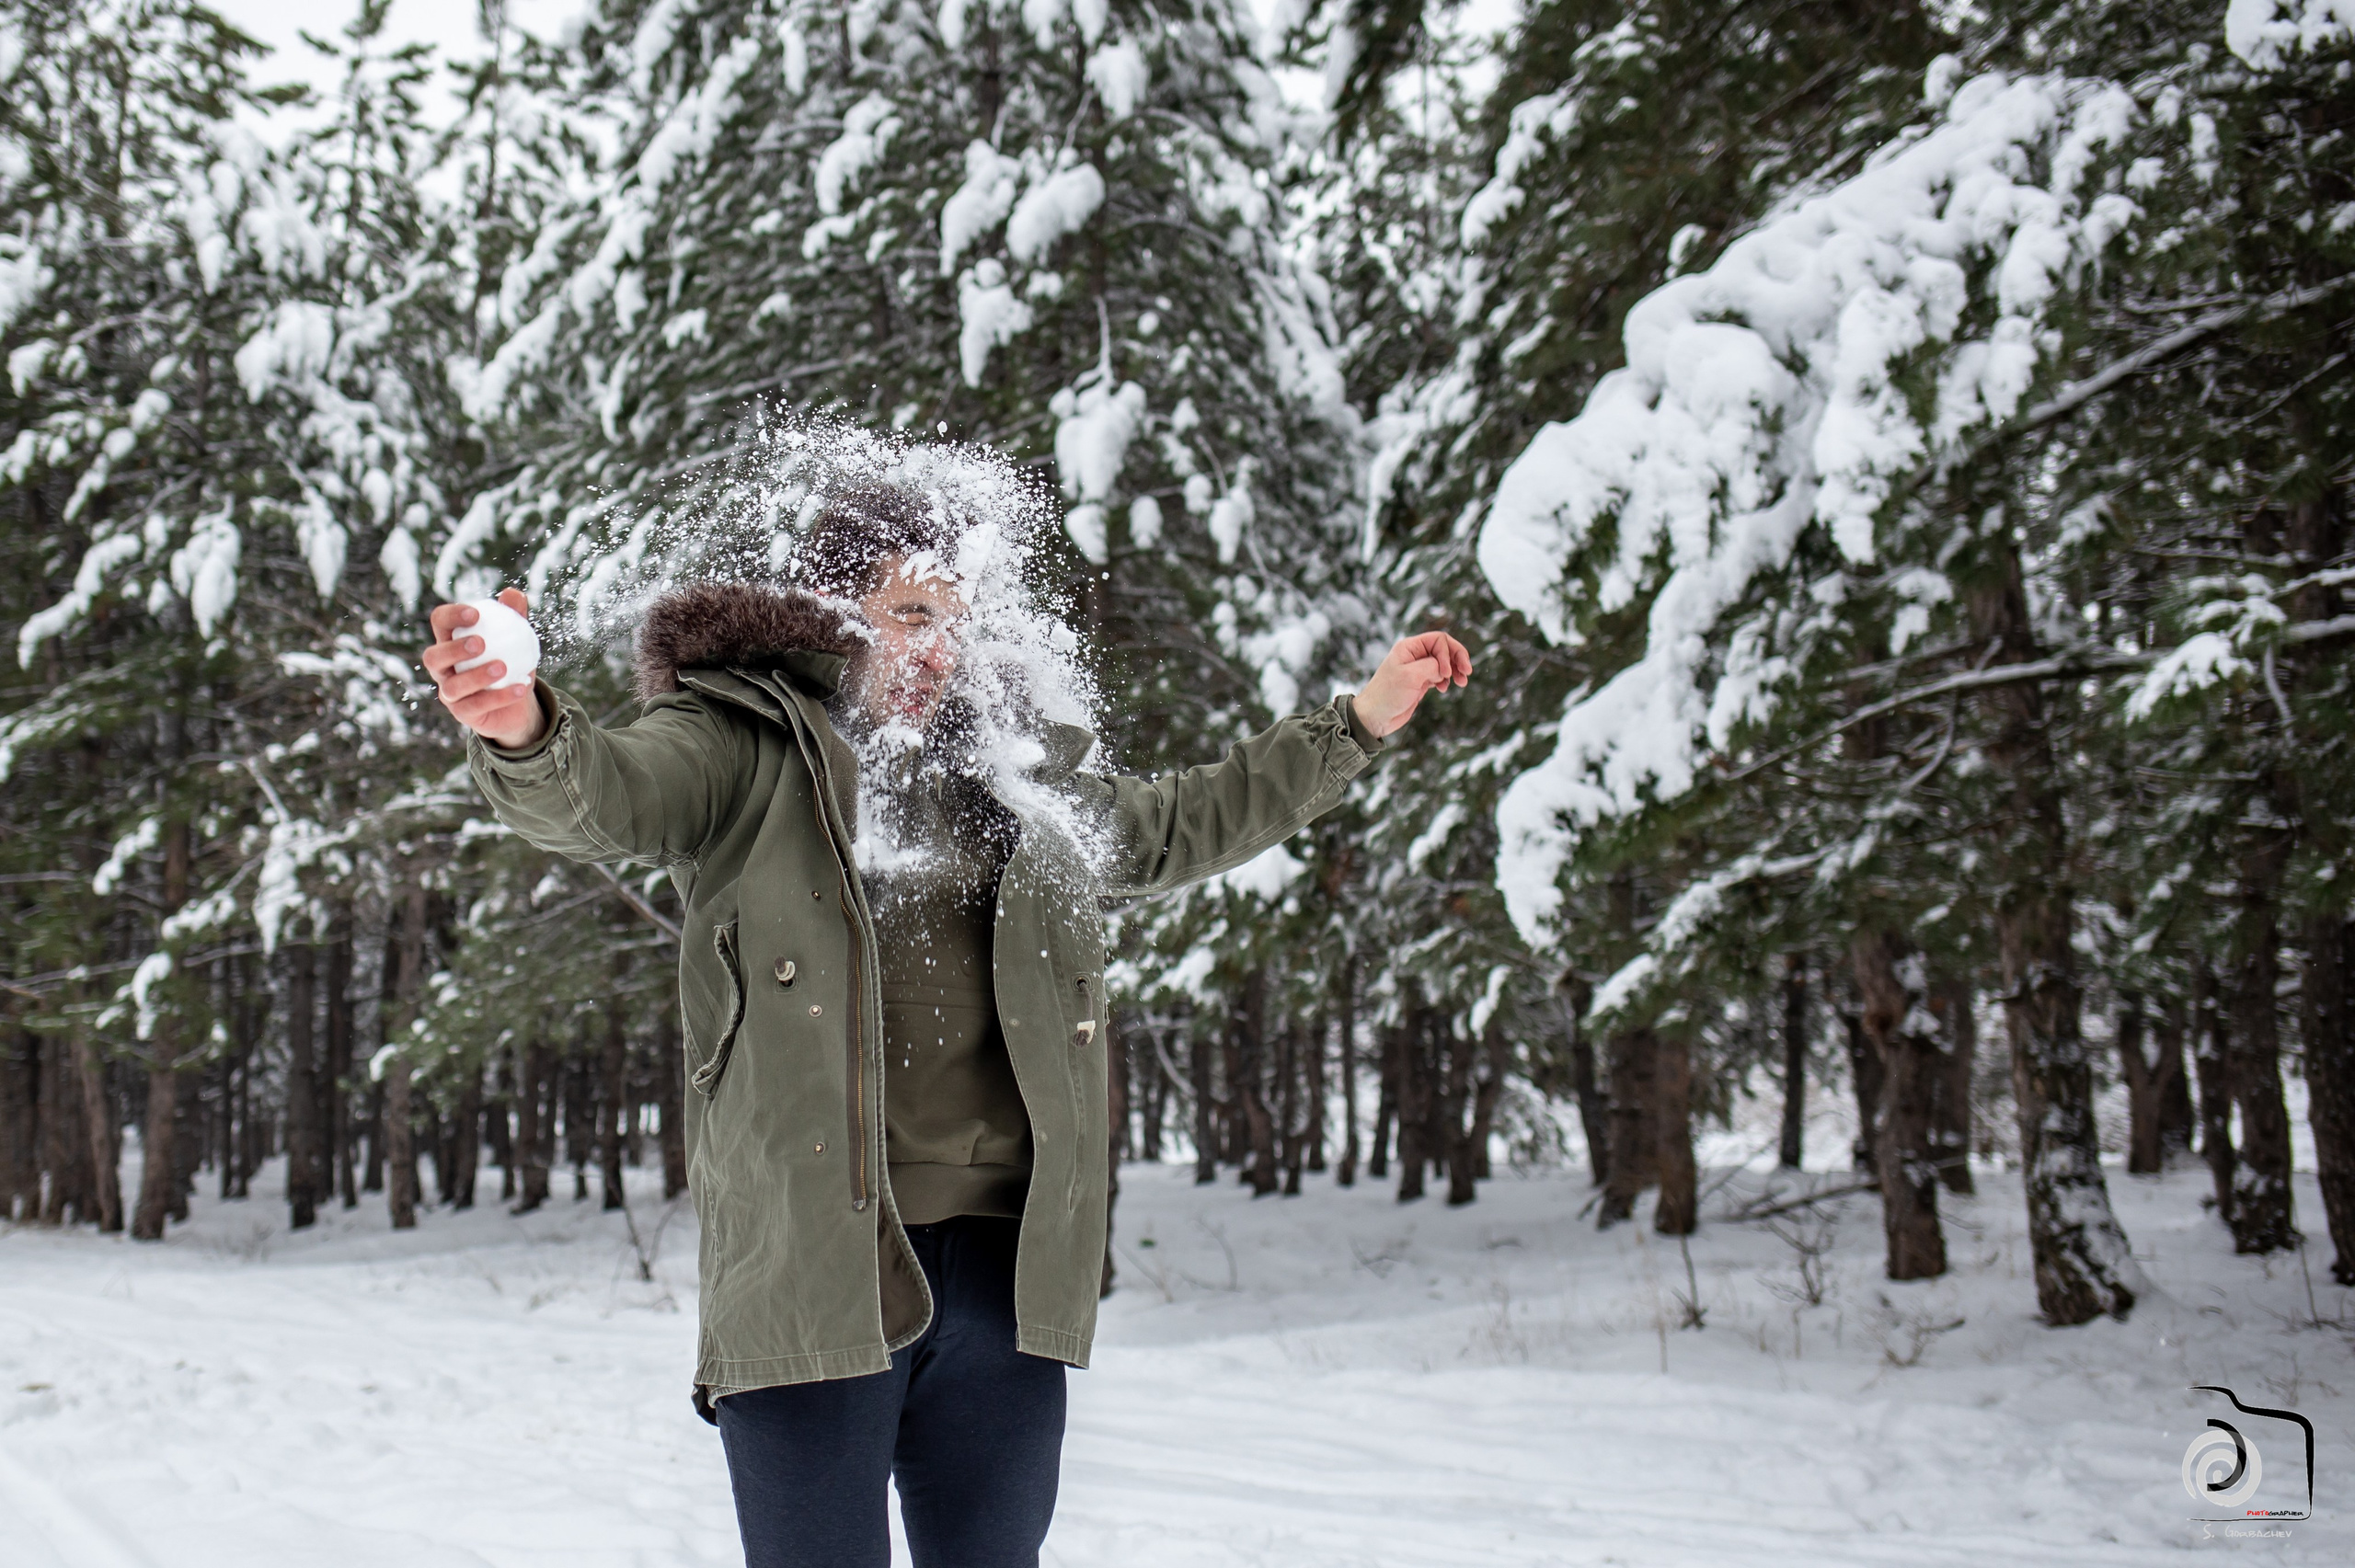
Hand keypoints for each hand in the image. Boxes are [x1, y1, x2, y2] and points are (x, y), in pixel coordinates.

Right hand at [423, 589, 545, 749]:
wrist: (517, 703)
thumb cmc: (510, 662)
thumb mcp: (515, 639)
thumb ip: (514, 617)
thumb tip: (512, 594)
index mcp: (450, 641)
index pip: (440, 622)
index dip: (451, 616)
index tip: (475, 614)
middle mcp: (443, 667)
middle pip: (433, 657)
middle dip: (453, 649)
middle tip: (480, 643)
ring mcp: (450, 693)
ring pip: (452, 687)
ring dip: (476, 676)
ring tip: (502, 668)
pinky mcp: (463, 714)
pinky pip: (476, 707)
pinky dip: (499, 697)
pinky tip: (520, 687)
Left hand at [1353, 630, 1472, 738]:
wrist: (1374, 717)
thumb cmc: (1387, 695)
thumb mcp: (1411, 676)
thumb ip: (1432, 666)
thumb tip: (1445, 667)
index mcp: (1409, 647)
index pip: (1439, 640)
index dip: (1448, 654)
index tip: (1447, 674)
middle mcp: (1414, 655)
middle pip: (1444, 648)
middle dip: (1457, 658)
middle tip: (1467, 672)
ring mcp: (1417, 669)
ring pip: (1444, 662)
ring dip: (1455, 670)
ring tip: (1462, 683)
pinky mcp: (1420, 682)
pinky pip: (1439, 675)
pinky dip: (1447, 680)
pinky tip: (1444, 688)